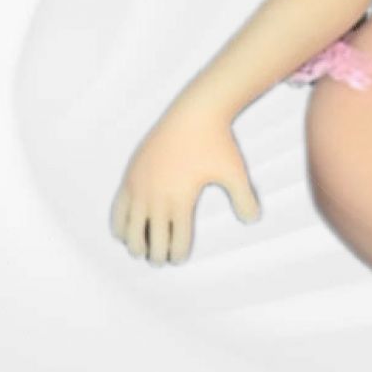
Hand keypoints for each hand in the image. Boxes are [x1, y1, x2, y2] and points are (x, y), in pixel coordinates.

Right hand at [110, 109, 261, 264]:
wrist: (194, 113)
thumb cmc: (216, 142)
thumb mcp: (235, 171)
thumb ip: (244, 198)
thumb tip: (253, 220)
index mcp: (180, 200)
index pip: (175, 242)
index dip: (176, 255)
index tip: (178, 258)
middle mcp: (156, 196)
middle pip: (151, 240)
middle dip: (156, 254)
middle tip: (161, 259)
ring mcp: (139, 186)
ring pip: (130, 230)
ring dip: (136, 243)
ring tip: (143, 249)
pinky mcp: (130, 176)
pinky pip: (118, 210)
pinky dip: (120, 226)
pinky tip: (125, 233)